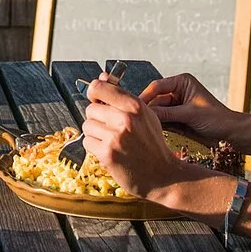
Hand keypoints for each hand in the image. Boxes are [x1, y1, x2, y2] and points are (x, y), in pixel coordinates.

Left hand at [79, 78, 193, 198]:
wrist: (163, 175)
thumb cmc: (153, 145)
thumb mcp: (145, 115)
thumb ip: (123, 96)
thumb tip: (102, 76)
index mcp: (135, 106)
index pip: (99, 88)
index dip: (94, 94)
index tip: (96, 100)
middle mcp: (125, 118)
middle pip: (91, 109)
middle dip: (97, 119)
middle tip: (111, 129)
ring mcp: (115, 136)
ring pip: (87, 126)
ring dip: (95, 134)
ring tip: (111, 141)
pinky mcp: (107, 153)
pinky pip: (87, 143)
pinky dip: (95, 148)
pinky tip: (110, 152)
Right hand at [139, 73, 241, 143]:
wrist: (232, 133)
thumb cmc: (216, 119)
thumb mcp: (189, 114)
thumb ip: (166, 113)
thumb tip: (145, 113)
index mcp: (182, 82)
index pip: (157, 86)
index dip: (144, 97)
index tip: (133, 108)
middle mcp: (178, 90)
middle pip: (155, 99)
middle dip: (147, 110)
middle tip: (133, 121)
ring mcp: (177, 104)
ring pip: (158, 110)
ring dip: (152, 119)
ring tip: (140, 128)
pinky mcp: (178, 116)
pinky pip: (163, 119)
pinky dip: (158, 125)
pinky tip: (151, 131)